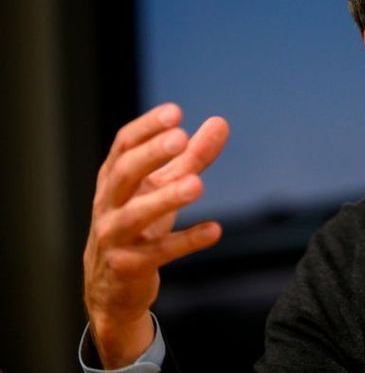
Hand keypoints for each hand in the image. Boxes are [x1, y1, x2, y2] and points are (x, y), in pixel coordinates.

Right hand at [83, 103, 227, 366]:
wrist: (112, 288)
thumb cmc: (139, 225)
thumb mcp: (163, 187)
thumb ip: (192, 156)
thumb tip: (220, 123)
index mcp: (115, 179)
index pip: (124, 145)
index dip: (147, 127)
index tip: (175, 112)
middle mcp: (108, 204)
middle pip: (124, 173)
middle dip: (151, 154)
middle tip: (180, 138)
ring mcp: (113, 237)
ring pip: (134, 215)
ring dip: (165, 198)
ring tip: (197, 184)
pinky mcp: (128, 267)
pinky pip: (157, 253)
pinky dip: (186, 241)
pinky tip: (213, 230)